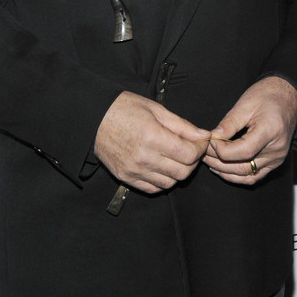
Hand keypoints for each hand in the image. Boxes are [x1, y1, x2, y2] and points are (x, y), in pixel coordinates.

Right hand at [94, 91, 211, 194]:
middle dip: (192, 161)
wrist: (93, 118)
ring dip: (178, 172)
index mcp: (153, 137)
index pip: (189, 154)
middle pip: (183, 172)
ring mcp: (134, 170)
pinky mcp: (126, 178)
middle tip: (189, 149)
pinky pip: (153, 188)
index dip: (200, 149)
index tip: (200, 142)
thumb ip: (182, 125)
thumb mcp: (156, 109)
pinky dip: (162, 180)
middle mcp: (144, 158)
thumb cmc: (124, 108)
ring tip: (174, 157)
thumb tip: (203, 135)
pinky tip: (161, 166)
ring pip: (170, 183)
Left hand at [203, 77, 296, 184]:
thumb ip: (228, 124)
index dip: (222, 150)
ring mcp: (277, 159)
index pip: (244, 151)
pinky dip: (236, 175)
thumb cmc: (268, 95)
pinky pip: (254, 176)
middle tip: (202, 151)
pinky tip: (222, 168)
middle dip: (218, 162)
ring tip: (208, 160)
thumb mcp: (245, 104)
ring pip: (246, 175)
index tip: (209, 141)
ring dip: (225, 171)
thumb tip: (212, 138)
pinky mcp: (274, 162)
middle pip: (243, 167)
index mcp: (271, 131)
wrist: (288, 97)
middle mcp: (277, 150)